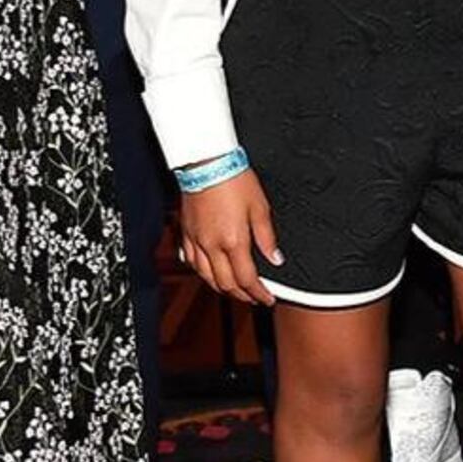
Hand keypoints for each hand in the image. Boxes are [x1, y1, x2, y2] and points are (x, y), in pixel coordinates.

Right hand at [173, 170, 283, 305]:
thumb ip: (267, 238)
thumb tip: (275, 258)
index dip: (259, 294)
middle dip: (242, 295)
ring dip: (222, 288)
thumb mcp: (260, 208)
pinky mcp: (186, 233)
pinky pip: (191, 262)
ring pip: (206, 277)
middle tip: (254, 297)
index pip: (246, 279)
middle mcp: (212, 246)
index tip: (267, 298)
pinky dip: (203, 273)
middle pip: (226, 284)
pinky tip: (210, 272)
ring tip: (235, 289)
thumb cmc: (234, 179)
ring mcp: (196, 241)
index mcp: (234, 241)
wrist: (207, 163)